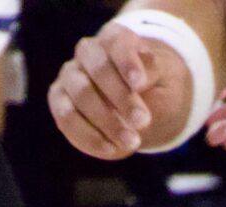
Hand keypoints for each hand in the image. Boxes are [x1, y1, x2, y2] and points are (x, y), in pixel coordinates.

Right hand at [50, 23, 193, 158]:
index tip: (140, 84)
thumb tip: (138, 81)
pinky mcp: (60, 102)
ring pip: (79, 94)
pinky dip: (89, 136)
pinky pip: (66, 119)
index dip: (126, 62)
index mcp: (115, 39)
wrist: (143, 107)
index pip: (115, 41)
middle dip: (120, 97)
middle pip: (96, 68)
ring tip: (132, 141)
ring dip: (106, 121)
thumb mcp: (165, 77)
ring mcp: (71, 77)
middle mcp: (88, 53)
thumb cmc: (155, 87)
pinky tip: (111, 149)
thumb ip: (153, 72)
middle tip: (143, 121)